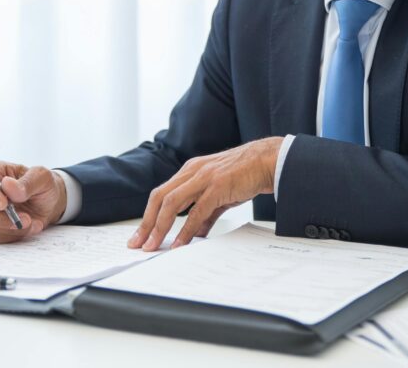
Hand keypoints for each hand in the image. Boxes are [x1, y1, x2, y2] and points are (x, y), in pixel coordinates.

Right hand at [0, 162, 67, 243]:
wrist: (49, 204)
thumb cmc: (42, 185)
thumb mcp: (43, 177)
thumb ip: (28, 181)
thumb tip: (8, 186)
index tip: (2, 203)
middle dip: (1, 217)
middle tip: (25, 218)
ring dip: (11, 227)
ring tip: (32, 221)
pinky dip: (13, 235)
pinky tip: (29, 228)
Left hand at [128, 136, 282, 250]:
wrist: (268, 161)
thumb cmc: (245, 175)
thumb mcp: (219, 193)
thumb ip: (205, 213)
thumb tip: (193, 234)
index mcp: (190, 170)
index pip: (161, 194)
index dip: (148, 215)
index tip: (140, 236)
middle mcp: (192, 171)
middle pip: (159, 198)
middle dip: (146, 223)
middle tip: (138, 244)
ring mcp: (204, 177)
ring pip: (172, 203)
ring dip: (160, 227)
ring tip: (153, 246)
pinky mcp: (218, 185)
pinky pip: (197, 211)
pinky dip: (186, 229)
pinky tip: (181, 243)